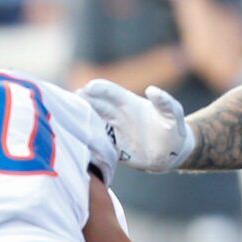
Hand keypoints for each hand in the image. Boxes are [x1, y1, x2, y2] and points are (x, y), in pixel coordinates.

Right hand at [78, 80, 193, 172]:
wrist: (172, 153)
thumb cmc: (174, 129)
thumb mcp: (173, 115)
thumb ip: (165, 102)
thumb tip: (151, 90)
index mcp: (128, 103)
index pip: (109, 92)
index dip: (98, 88)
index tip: (87, 88)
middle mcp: (116, 115)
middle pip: (94, 105)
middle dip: (82, 102)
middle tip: (69, 103)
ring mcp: (112, 131)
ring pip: (91, 122)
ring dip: (80, 121)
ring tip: (67, 121)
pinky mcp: (112, 148)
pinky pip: (95, 143)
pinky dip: (86, 141)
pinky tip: (75, 141)